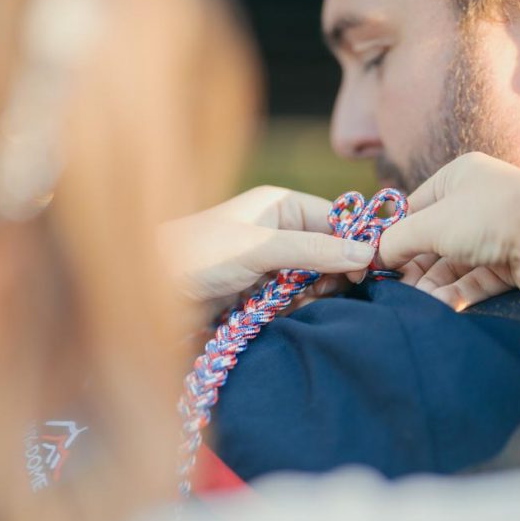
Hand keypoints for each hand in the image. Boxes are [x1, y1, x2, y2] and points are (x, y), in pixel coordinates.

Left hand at [159, 186, 374, 306]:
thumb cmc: (199, 255)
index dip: (355, 243)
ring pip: (314, 279)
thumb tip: (366, 252)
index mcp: (281, 206)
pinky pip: (295, 299)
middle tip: (325, 292)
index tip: (368, 271)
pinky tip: (284, 314)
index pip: (336, 219)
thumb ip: (313, 250)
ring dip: (314, 294)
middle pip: (329, 252)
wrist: (151, 289)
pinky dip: (296, 308)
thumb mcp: (260, 248)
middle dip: (333, 273)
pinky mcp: (261, 290)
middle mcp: (279, 230)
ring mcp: (271, 262)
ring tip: (298, 304)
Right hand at [378, 153, 519, 309]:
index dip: (392, 235)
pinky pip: (471, 281)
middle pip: (429, 240)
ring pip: (449, 265)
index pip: (413, 208)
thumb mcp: (430, 223)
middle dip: (411, 265)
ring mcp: (492, 235)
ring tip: (415, 299)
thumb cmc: (489, 217)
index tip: (373, 260)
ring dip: (430, 284)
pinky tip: (439, 304)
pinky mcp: (505, 265)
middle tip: (392, 286)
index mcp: (456, 179)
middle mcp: (475, 204)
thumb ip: (396, 240)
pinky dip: (454, 294)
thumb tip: (372, 257)